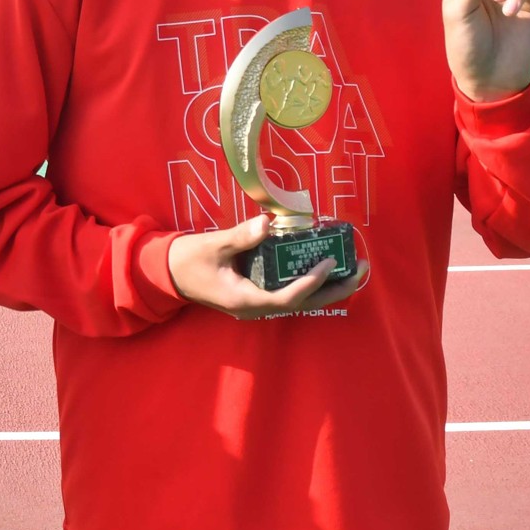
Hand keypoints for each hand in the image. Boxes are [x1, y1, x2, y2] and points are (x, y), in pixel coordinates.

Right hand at [168, 215, 367, 318]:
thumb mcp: (213, 246)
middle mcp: (256, 308)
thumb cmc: (188, 261)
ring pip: (300, 301)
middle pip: (304, 304)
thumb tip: (267, 222)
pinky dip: (310, 282)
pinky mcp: (255, 295)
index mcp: (246, 300)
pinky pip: (289, 292)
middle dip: (335, 290)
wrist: (166, 273)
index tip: (331, 261)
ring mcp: (256, 303)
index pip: (289, 296)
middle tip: (363, 272)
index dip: (313, 280)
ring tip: (354, 271)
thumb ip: (241, 236)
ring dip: (328, 289)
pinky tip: (325, 269)